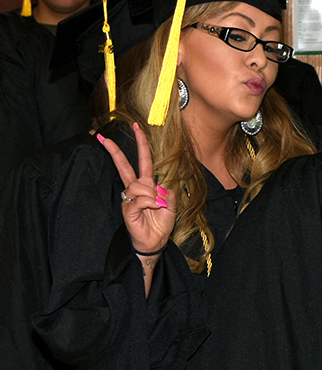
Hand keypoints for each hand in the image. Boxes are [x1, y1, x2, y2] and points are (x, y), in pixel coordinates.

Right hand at [97, 123, 174, 254]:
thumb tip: (159, 188)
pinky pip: (138, 199)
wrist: (155, 242)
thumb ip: (168, 193)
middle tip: (102, 137)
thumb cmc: (161, 224)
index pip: (142, 161)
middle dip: (115, 151)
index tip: (137, 127)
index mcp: (147, 185)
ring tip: (157, 206)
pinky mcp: (127, 209)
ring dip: (151, 194)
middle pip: (125, 166)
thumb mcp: (171, 205)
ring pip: (137, 185)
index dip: (140, 144)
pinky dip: (149, 203)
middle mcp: (136, 189)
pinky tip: (152, 208)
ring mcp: (129, 199)